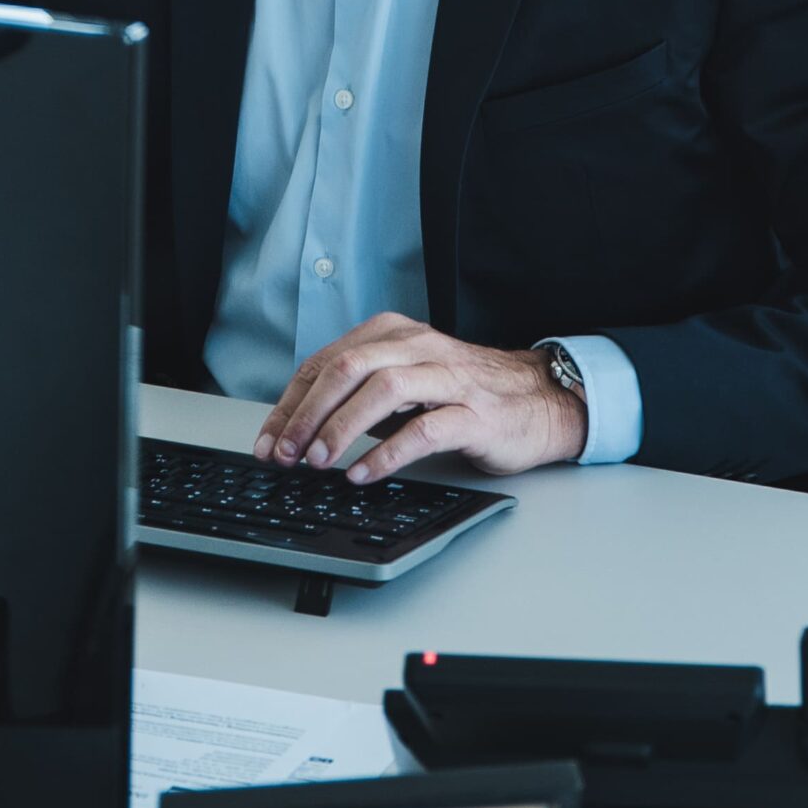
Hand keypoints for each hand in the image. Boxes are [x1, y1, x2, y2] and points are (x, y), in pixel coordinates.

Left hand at [253, 314, 588, 482]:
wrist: (539, 400)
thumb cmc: (464, 393)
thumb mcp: (405, 382)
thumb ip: (360, 394)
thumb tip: (301, 429)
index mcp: (394, 334)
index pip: (326, 362)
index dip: (290, 403)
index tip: (268, 440)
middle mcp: (418, 348)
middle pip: (347, 368)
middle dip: (307, 413)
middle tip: (285, 453)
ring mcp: (448, 378)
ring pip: (383, 390)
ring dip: (342, 428)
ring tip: (318, 462)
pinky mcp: (474, 413)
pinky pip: (424, 430)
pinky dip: (387, 453)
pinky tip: (363, 473)